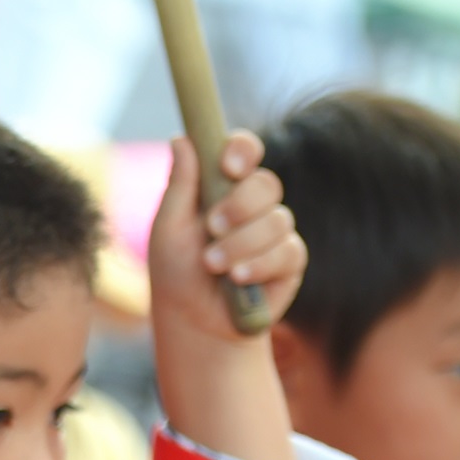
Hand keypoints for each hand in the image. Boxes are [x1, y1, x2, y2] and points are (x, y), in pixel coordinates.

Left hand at [149, 131, 307, 343]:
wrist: (195, 321)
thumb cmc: (177, 272)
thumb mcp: (169, 228)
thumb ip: (180, 185)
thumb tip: (182, 138)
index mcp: (224, 187)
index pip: (244, 152)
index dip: (242, 151)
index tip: (229, 167)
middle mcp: (253, 204)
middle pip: (266, 183)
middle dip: (240, 205)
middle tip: (213, 227)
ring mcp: (275, 231)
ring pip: (277, 219)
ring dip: (241, 244)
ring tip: (214, 265)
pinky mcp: (290, 260)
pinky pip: (287, 251)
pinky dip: (258, 265)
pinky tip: (238, 279)